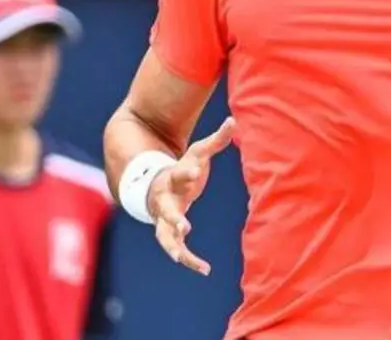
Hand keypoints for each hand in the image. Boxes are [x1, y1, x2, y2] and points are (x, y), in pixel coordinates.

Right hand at [148, 117, 235, 275]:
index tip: (193, 172)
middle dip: (173, 218)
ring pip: (164, 236)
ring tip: (186, 261)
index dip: (185, 171)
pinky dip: (188, 260)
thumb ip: (216, 140)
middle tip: (183, 227)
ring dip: (174, 248)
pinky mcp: (169, 232)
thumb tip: (234, 121)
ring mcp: (163, 218)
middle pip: (165, 209)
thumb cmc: (183, 168)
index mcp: (172, 176)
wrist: (155, 185)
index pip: (178, 172)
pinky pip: (177, 249)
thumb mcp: (197, 153)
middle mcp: (164, 199)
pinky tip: (205, 269)